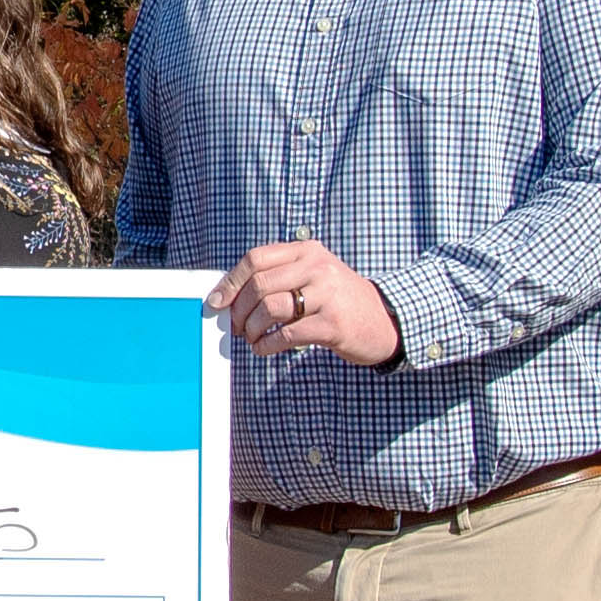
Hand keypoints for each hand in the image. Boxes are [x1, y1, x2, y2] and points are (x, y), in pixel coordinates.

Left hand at [208, 240, 402, 365]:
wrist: (384, 321)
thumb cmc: (339, 301)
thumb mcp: (313, 276)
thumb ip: (279, 278)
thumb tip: (229, 296)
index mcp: (307, 251)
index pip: (256, 258)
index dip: (230, 281)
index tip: (216, 302)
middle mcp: (317, 267)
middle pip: (259, 284)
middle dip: (239, 310)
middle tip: (235, 326)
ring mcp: (327, 295)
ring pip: (270, 308)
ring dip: (252, 328)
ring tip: (252, 338)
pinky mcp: (332, 324)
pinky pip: (287, 334)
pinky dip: (267, 345)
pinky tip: (264, 349)